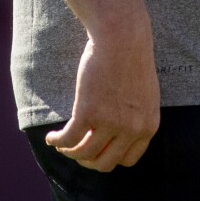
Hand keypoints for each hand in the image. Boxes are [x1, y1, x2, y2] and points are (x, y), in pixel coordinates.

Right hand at [45, 25, 159, 172]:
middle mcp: (132, 129)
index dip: (109, 158)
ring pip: (84, 154)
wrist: (122, 37)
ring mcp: (110, 122)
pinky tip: (51, 138)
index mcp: (148, 126)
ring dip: (69, 152)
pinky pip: (68, 139)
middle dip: (88, 161)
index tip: (98, 151)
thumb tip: (119, 135)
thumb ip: (137, 117)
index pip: (128, 160)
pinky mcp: (88, 112)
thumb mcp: (146, 95)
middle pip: (105, 163)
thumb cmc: (132, 60)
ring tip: (61, 144)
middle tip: (77, 151)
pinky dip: (57, 142)